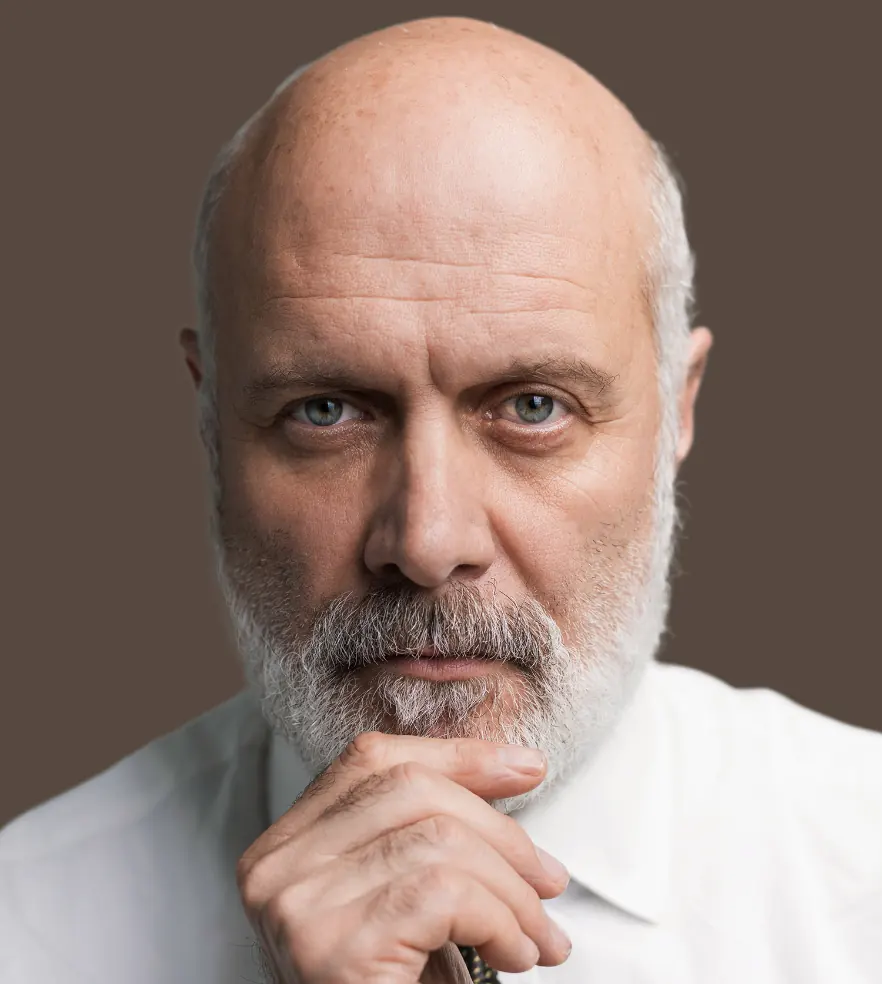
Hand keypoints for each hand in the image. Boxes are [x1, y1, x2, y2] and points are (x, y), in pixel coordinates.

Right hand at [237, 732, 572, 982]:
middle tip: (548, 879)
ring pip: (438, 840)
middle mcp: (276, 868)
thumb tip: (517, 767)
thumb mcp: (398, 897)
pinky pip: (445, 895)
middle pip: (410, 790)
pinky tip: (513, 953)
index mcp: (287, 845)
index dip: (458, 756)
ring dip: (511, 890)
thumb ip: (426, 833)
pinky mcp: (333, 950)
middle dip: (500, 830)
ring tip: (537, 935)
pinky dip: (500, 921)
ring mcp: (298, 906)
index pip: (373, 760)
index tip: (526, 767)